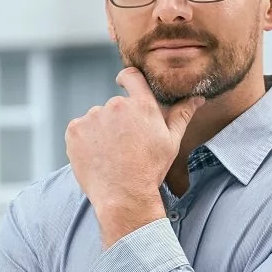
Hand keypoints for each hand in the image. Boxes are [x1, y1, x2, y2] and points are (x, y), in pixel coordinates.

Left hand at [66, 68, 203, 246]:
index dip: (127, 79)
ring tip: (111, 154)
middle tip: (124, 145)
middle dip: (118, 120)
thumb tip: (197, 97)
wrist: (123, 195)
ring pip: (96, 119)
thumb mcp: (171, 141)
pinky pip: (79, 129)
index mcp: (141, 105)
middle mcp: (116, 105)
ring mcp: (93, 117)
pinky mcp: (74, 130)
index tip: (124, 84)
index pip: (131, 76)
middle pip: (114, 105)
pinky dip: (84, 140)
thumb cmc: (150, 169)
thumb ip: (181, 114)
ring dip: (100, 131)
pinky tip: (97, 156)